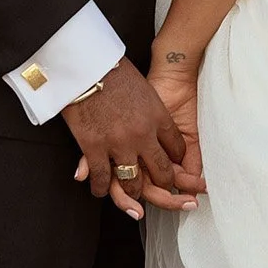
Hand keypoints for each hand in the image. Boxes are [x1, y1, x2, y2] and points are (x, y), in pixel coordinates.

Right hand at [62, 56, 197, 218]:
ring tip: (135, 201)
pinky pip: (104, 179)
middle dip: (166, 185)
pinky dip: (103, 189)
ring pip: (134, 182)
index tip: (176, 166)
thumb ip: (151, 108)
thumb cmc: (116, 71)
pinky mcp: (96, 148)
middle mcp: (143, 134)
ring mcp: (120, 144)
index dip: (177, 160)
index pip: (177, 147)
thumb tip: (150, 120)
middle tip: (165, 192)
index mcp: (159, 116)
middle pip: (162, 170)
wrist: (89, 65)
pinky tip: (102, 191)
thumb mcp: (144, 89)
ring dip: (135, 194)